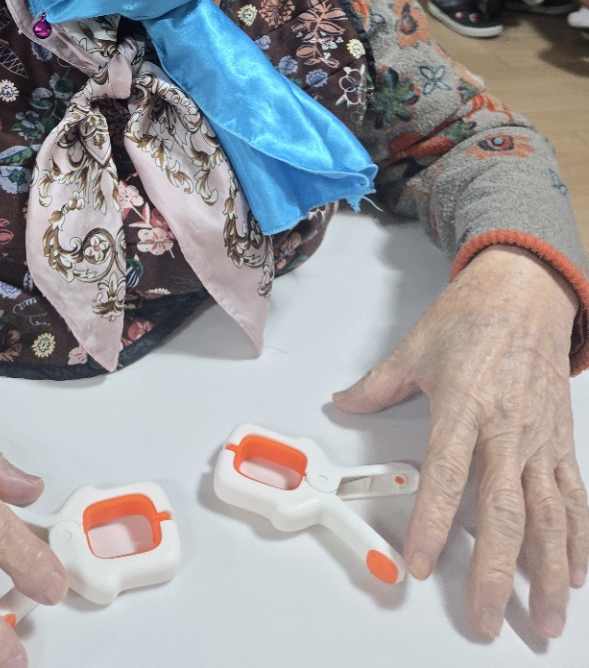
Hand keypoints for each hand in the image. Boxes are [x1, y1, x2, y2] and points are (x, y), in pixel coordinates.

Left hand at [333, 246, 587, 639]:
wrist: (527, 291)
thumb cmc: (473, 316)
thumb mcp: (416, 346)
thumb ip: (378, 384)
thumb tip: (343, 402)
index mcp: (465, 406)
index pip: (447, 476)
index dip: (433, 523)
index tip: (421, 562)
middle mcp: (507, 429)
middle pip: (505, 511)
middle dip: (497, 572)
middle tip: (487, 616)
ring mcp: (540, 439)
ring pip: (550, 516)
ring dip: (548, 573)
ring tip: (544, 619)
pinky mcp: (561, 441)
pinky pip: (574, 497)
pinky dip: (579, 539)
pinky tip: (575, 575)